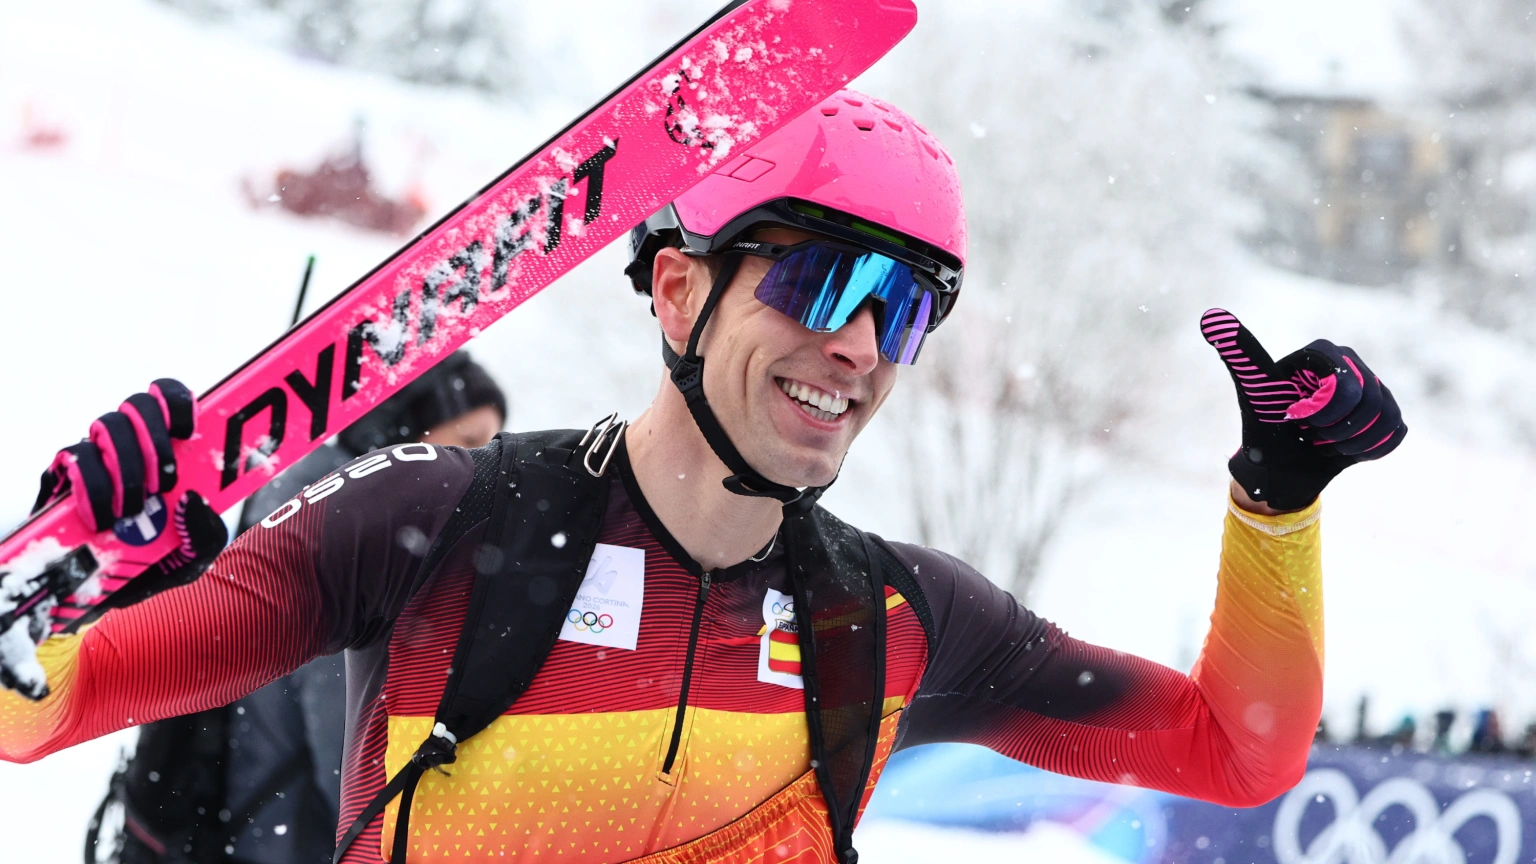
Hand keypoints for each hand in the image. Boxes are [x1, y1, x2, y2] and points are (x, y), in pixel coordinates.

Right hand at [2, 381, 225, 699]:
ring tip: (134, 508)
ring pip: (104, 427)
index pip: (167, 402)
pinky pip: (73, 461)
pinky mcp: (60, 480)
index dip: (177, 401)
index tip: (190, 427)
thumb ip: (206, 536)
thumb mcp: (190, 560)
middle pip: (136, 407)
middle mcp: (127, 449)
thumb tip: (195, 500)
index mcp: (164, 455)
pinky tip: (101, 517)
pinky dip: (91, 487)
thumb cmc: (147, 568)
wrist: (97, 599)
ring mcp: (93, 460)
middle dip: (155, 437)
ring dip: (126, 465)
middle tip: (166, 480)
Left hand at [1201, 309, 1406, 510]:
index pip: (1343, 385)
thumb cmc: (1265, 425)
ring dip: (1351, 443)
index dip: (1324, 411)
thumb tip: (1209, 316)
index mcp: (1322, 351)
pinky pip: (1394, 432)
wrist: (1280, 466)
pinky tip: (1344, 447)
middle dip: (1336, 429)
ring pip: (1385, 417)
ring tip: (1324, 440)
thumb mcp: (1254, 390)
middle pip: (1368, 401)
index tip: (1296, 417)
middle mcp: (1350, 362)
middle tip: (1309, 432)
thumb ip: (1239, 354)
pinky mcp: (1386, 411)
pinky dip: (1369, 449)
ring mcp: (1373, 386)